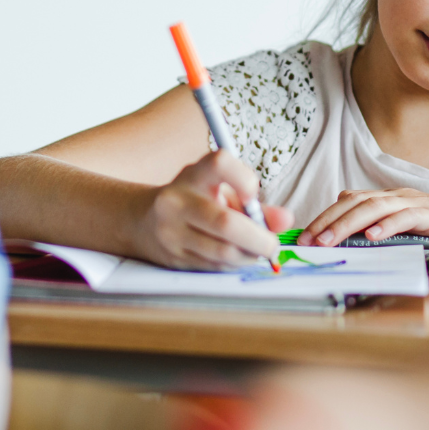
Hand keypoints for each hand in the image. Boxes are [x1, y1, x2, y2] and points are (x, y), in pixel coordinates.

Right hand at [129, 151, 294, 270]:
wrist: (142, 221)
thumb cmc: (194, 201)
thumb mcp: (221, 193)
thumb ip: (255, 206)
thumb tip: (286, 220)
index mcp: (194, 175)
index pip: (219, 163)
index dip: (244, 179)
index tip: (253, 194)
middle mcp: (178, 201)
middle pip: (225, 223)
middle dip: (259, 239)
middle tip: (272, 245)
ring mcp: (172, 231)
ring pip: (222, 251)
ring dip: (248, 256)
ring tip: (255, 251)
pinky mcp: (173, 256)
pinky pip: (214, 265)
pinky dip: (232, 264)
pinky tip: (235, 257)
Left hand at [298, 189, 428, 246]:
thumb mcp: (402, 225)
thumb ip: (378, 224)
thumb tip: (350, 231)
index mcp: (387, 198)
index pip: (348, 201)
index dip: (325, 216)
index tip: (306, 235)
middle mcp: (395, 196)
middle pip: (355, 202)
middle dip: (328, 221)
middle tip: (309, 240)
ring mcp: (412, 203)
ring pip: (373, 208)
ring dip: (348, 224)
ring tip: (329, 240)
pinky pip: (405, 218)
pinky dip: (387, 226)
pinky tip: (372, 236)